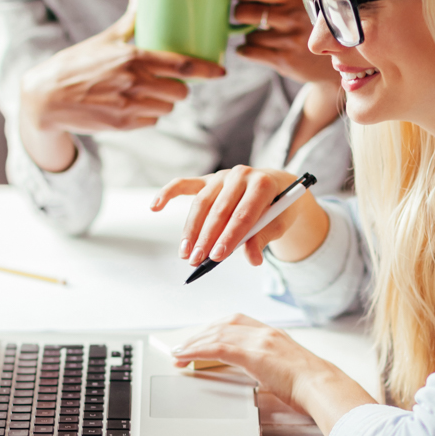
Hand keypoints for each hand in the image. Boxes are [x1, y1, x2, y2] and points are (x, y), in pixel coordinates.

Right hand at [19, 0, 225, 171]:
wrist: (46, 97)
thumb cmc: (77, 63)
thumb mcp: (105, 39)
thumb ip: (130, 20)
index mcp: (134, 57)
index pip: (184, 66)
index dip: (208, 70)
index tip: (221, 71)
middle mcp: (135, 83)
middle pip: (181, 91)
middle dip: (181, 87)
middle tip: (173, 80)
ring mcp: (130, 106)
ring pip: (168, 107)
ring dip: (166, 101)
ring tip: (152, 91)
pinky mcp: (123, 124)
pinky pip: (152, 121)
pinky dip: (149, 114)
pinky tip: (137, 105)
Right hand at [150, 166, 328, 266]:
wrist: (278, 188)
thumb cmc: (278, 209)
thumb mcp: (279, 224)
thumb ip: (264, 238)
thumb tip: (253, 259)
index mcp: (263, 184)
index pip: (244, 213)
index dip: (230, 236)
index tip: (217, 257)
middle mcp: (241, 175)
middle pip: (220, 209)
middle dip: (207, 237)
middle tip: (198, 261)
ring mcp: (222, 176)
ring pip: (202, 203)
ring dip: (191, 229)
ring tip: (186, 253)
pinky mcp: (208, 180)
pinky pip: (184, 184)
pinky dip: (168, 194)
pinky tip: (155, 207)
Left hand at [171, 314, 376, 434]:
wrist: (322, 386)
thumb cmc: (309, 385)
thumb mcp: (284, 367)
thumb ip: (267, 363)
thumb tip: (255, 372)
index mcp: (272, 334)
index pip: (235, 322)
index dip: (214, 327)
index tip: (201, 335)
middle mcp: (265, 332)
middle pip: (223, 324)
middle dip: (200, 333)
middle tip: (184, 345)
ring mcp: (260, 340)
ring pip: (217, 334)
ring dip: (194, 342)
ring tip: (179, 352)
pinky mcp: (255, 353)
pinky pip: (218, 347)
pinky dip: (199, 350)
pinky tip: (187, 355)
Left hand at [234, 0, 338, 85]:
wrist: (345, 55)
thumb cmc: (319, 20)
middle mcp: (292, 15)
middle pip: (244, 12)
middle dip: (240, 13)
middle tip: (244, 15)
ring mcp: (290, 39)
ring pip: (248, 35)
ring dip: (248, 34)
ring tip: (259, 33)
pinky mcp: (286, 60)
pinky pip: (249, 52)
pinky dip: (244, 50)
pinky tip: (250, 48)